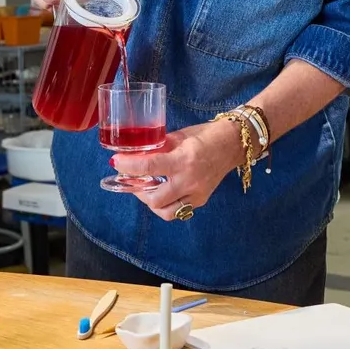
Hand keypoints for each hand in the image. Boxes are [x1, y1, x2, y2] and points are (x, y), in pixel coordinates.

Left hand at [116, 121, 243, 221]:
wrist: (234, 144)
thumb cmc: (206, 135)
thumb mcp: (180, 136)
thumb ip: (160, 147)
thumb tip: (138, 154)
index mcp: (183, 160)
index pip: (149, 167)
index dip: (129, 166)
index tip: (116, 162)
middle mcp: (190, 180)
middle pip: (155, 199)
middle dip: (139, 192)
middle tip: (134, 182)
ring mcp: (197, 193)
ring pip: (167, 213)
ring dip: (153, 204)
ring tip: (148, 192)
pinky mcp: (201, 200)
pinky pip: (179, 210)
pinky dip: (167, 204)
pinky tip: (164, 192)